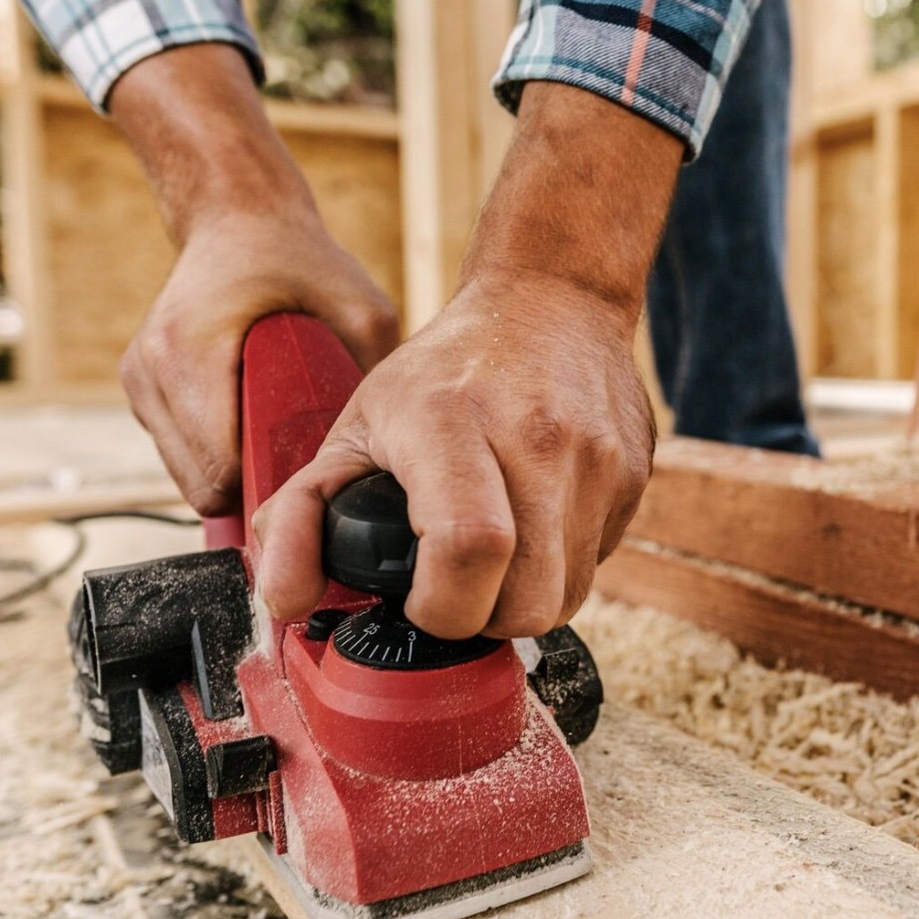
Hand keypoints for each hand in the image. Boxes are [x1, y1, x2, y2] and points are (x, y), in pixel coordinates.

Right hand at [108, 45, 399, 513]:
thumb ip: (373, 368)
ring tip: (279, 437)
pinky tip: (252, 420)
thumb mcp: (359, 305)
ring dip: (232, 469)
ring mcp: (139, 380)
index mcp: (190, 352)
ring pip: (186, 474)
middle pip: (200, 484)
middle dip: (252, 485)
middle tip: (304, 465)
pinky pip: (179, 451)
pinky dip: (216, 449)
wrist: (235, 216)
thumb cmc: (296, 257)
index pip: (218, 470)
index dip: (267, 489)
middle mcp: (151, 370)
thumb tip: (397, 439)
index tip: (309, 482)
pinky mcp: (139, 386)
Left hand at [254, 271, 652, 637]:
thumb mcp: (353, 426)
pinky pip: (596, 564)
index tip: (420, 601)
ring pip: (567, 598)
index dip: (443, 607)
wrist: (552, 299)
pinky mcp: (633, 475)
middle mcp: (536, 438)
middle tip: (456, 588)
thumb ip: (300, 516)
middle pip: (529, 601)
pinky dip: (559, 565)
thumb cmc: (445, 371)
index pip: (468, 548)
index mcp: (451, 421)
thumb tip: (284, 599)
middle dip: (485, 620)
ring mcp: (597, 458)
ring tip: (493, 556)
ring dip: (523, 599)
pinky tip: (534, 522)